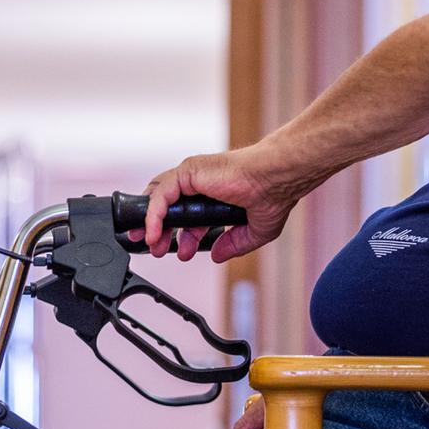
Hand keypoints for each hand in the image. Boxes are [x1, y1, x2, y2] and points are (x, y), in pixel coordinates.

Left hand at [138, 145, 297, 263]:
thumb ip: (233, 244)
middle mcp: (201, 183)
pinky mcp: (188, 172)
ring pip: (160, 198)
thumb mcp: (253, 232)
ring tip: (151, 244)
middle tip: (156, 250)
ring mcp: (193, 176)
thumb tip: (217, 255)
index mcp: (215, 194)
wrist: (277, 179)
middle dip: (159, 230)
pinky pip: (161, 195)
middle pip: (168, 205)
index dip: (180, 235)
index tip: (180, 252)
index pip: (188, 214)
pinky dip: (154, 215)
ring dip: (151, 223)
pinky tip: (154, 233)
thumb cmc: (273, 196)